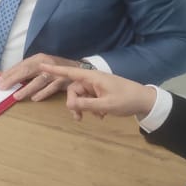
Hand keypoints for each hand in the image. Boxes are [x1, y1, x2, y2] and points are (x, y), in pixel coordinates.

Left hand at [0, 54, 92, 99]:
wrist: (78, 67)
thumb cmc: (56, 67)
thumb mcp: (41, 65)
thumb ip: (28, 70)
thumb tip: (10, 78)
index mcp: (38, 58)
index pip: (20, 66)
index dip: (9, 74)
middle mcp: (45, 63)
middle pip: (27, 71)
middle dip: (13, 79)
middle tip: (3, 87)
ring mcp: (55, 72)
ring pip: (38, 80)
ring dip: (27, 89)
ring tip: (16, 96)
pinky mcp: (63, 81)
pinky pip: (52, 88)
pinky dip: (43, 93)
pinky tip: (35, 98)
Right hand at [38, 63, 156, 119]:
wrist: (145, 101)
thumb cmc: (126, 99)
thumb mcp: (106, 105)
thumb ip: (86, 105)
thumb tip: (69, 105)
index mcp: (92, 77)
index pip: (69, 72)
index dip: (54, 70)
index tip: (40, 66)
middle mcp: (92, 80)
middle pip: (74, 90)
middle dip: (74, 104)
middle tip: (79, 118)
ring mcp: (96, 86)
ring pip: (81, 97)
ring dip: (84, 108)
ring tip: (94, 118)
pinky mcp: (101, 92)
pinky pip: (89, 99)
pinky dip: (92, 108)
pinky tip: (101, 116)